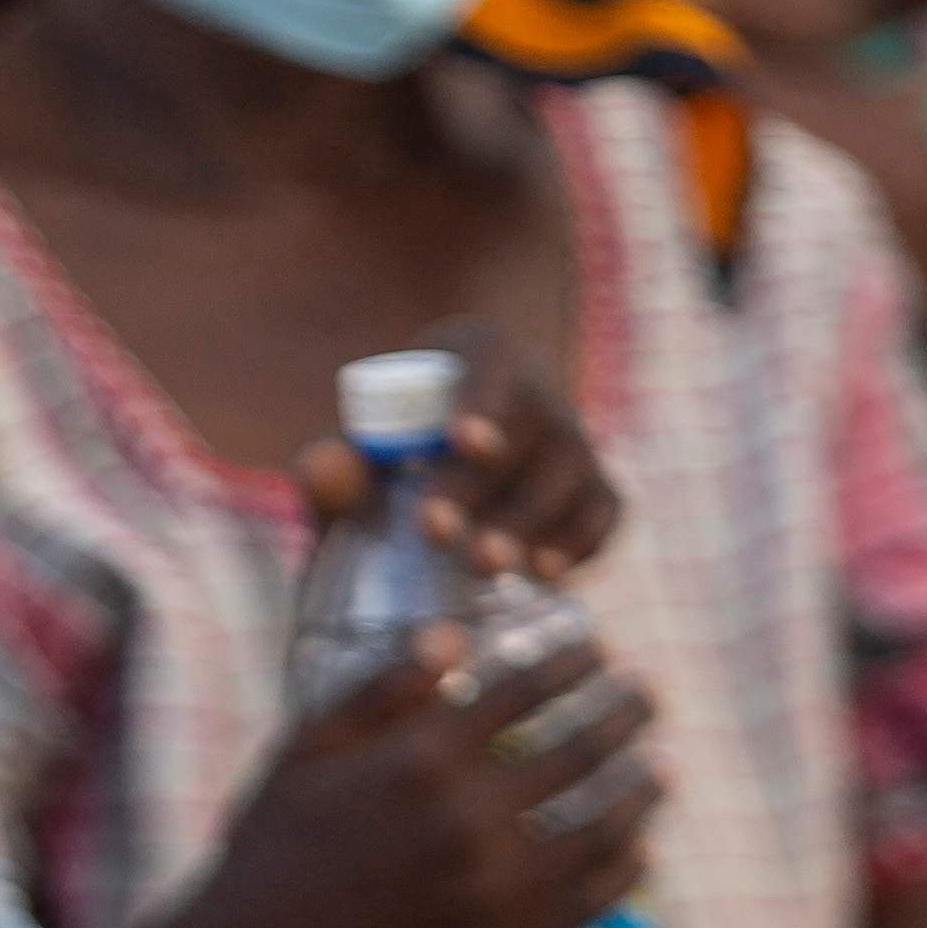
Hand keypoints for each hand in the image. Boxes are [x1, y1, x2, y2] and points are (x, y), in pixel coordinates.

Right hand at [155, 630, 658, 927]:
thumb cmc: (276, 846)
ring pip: (602, 824)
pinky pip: (590, 900)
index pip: (526, 689)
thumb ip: (379, 688)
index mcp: (422, 757)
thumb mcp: (306, 748)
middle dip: (624, 712)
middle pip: (579, 749)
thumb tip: (453, 633)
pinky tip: (639, 849)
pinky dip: (625, 869)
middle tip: (650, 694)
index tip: (599, 646)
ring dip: (641, 789)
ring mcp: (495, 885)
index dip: (573, 661)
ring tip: (661, 768)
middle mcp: (470, 816)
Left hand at [283, 336, 619, 588]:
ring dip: (526, 523)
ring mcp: (577, 443)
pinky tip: (545, 573)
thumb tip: (321, 468)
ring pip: (569, 476)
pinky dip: (581, 543)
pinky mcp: (600, 491)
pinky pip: (605, 513)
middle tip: (435, 530)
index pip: (490, 365)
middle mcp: (541, 392)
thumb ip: (338, 460)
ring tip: (484, 564)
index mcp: (484, 354)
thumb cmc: (399, 449)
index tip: (460, 441)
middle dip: (480, 486)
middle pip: (528, 430)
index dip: (481, 402)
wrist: (455, 471)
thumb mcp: (365, 447)